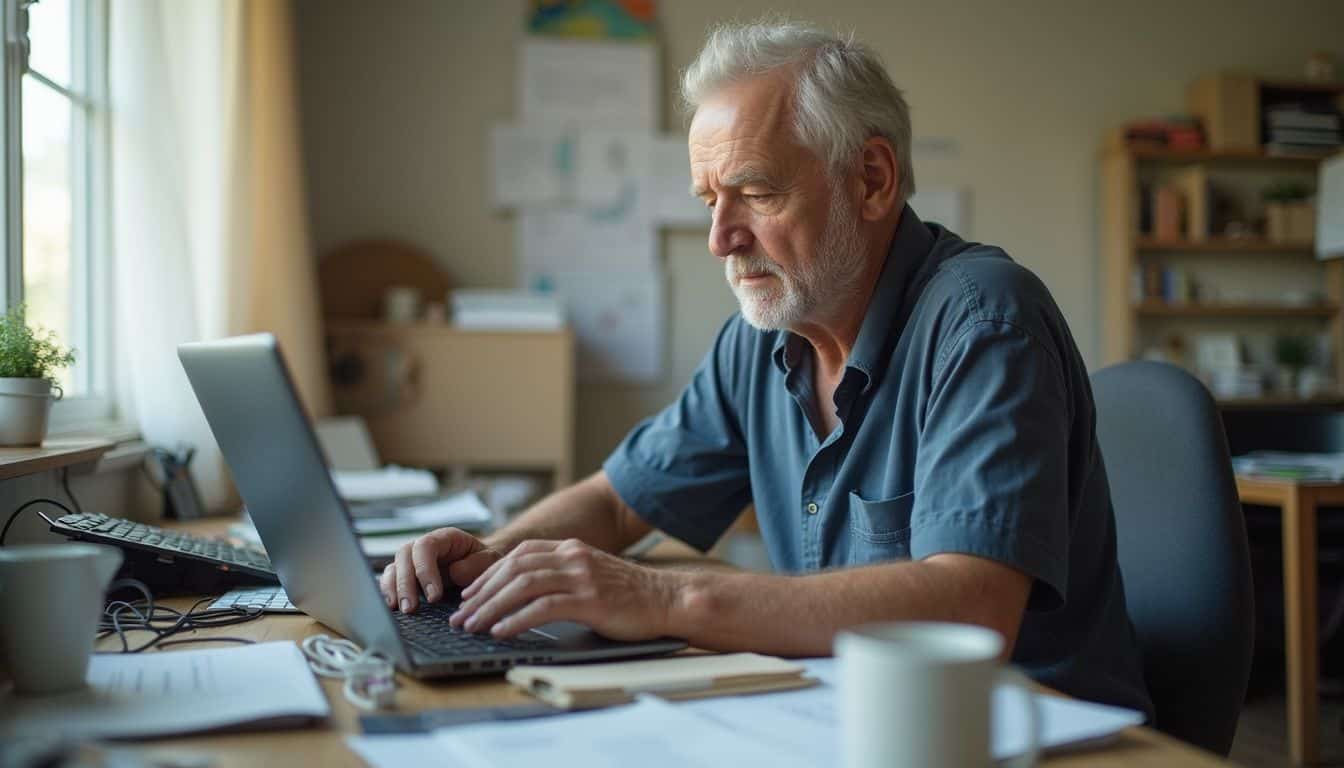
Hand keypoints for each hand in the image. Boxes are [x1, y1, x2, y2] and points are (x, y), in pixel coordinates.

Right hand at [379, 527, 502, 612]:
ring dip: (394, 589)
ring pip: (394, 567)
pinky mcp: (406, 574)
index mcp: (444, 537)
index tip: (434, 596)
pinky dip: (388, 591)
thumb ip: (476, 564)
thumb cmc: (484, 561)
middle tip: (411, 608)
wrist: (480, 564)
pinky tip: (392, 607)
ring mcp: (413, 559)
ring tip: (402, 610)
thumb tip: (454, 573)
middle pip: (404, 556)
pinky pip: (390, 579)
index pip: (425, 546)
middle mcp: (424, 545)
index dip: (425, 570)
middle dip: (406, 583)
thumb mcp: (489, 560)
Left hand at [449, 538, 680, 640]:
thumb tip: (524, 594)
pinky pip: (543, 607)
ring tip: (473, 626)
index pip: (518, 554)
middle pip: (514, 568)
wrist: (668, 599)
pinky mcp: (590, 599)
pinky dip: (516, 619)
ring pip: (522, 585)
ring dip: (491, 607)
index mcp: (571, 549)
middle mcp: (573, 556)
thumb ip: (562, 575)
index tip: (469, 594)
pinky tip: (501, 631)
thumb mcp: (591, 574)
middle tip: (461, 615)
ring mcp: (582, 576)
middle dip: (481, 593)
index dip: (489, 574)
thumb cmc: (630, 595)